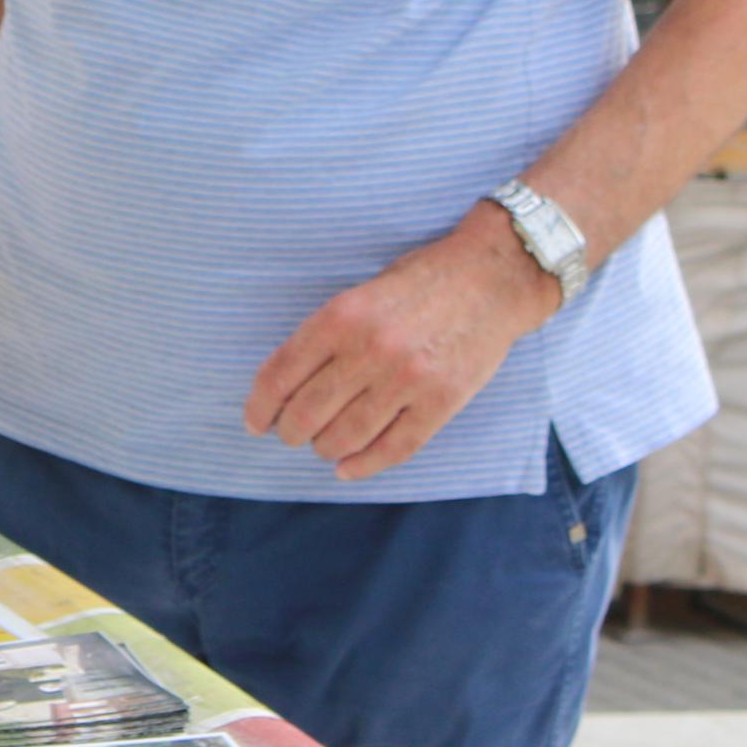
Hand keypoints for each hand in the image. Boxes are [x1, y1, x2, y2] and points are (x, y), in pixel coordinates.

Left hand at [243, 209, 560, 479]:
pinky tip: (347, 469)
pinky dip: (365, 465)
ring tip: (322, 446)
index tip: (255, 422)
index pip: (280, 375)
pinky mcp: (442, 402)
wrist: (491, 278)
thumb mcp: (359, 294)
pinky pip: (394, 448)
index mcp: (341, 317)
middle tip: (290, 435)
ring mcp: (407, 380)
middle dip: (290, 432)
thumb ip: (325, 336)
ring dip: (325, 448)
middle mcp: (369, 350)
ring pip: (346, 436)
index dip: (260, 407)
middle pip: (308, 413)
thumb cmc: (419, 282)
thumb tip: (285, 387)